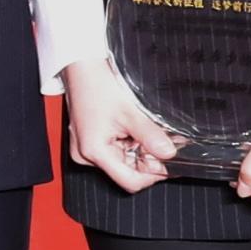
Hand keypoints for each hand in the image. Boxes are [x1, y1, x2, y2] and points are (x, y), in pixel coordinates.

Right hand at [59, 59, 180, 193]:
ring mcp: (85, 149)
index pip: (130, 181)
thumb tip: (169, 153)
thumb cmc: (97, 85)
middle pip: (126, 171)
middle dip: (145, 157)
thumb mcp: (130, 112)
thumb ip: (151, 136)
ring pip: (122, 161)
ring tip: (141, 128)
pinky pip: (114, 151)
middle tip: (157, 138)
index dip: (152, 173)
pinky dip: (127, 142)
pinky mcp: (88, 142)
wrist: (81, 67)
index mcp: (93, 151)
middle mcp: (86, 155)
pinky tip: (130, 128)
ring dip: (137, 149)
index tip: (166, 158)